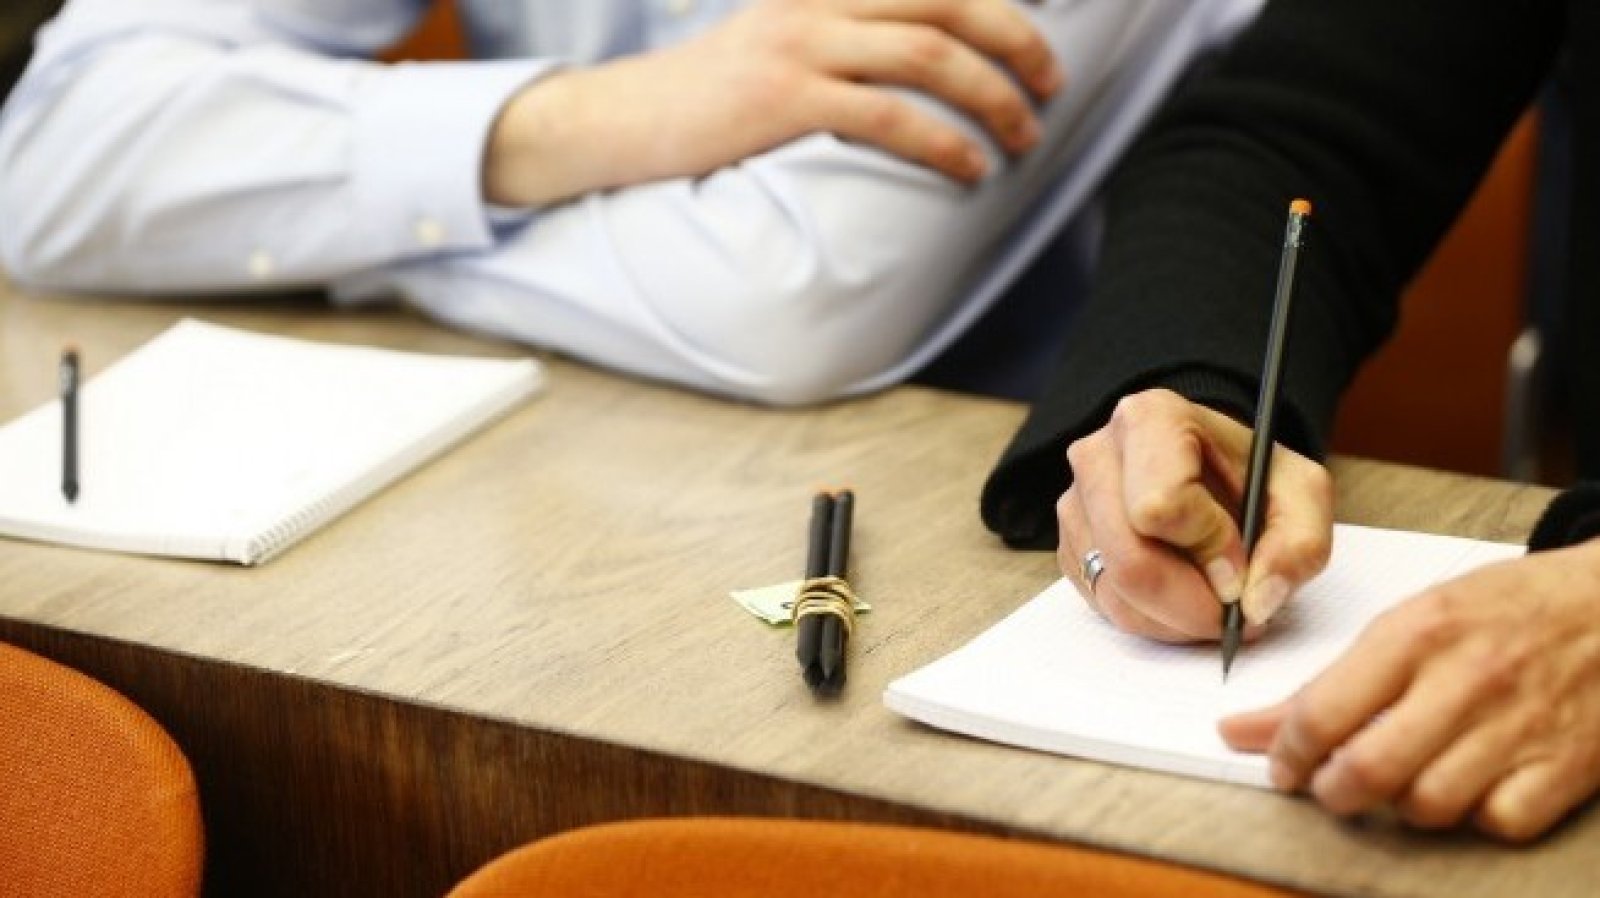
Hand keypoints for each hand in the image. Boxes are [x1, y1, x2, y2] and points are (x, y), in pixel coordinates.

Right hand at [485, 0, 1062, 205]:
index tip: (1037, 34)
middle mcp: (817, 1)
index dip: (993, 1)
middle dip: (1016, 40)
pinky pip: (889, 113)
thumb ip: (836, 39)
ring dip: (994, 96)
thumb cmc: (702, 99)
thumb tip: (902, 64)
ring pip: (931, 55)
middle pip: (947, 3)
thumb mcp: (773, 46)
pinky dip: (944, 141)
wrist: (620, 121)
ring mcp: (801, 45)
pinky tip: (971, 167)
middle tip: (1052, 82)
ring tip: (1023, 134)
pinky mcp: (786, 99)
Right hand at [1056, 389, 1332, 640]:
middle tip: (1231, 611)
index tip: (1241, 561)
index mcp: (1150, 419)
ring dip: (1175, 619)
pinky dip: (1151, 620)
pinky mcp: (1068, 546)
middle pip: (1130, 560)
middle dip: (1191, 603)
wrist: (1212, 472)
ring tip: (1212, 605)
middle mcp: (1096, 455)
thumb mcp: (1302, 494)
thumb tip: (1254, 601)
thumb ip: (1298, 546)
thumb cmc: (1252, 476)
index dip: (1209, 548)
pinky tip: (1181, 600)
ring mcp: (1074, 503)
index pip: (1161, 505)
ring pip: (1116, 591)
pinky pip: (1103, 605)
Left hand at [1221, 540, 1599, 840]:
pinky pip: (1498, 822)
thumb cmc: (1506, 608)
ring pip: (1428, 805)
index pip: (1322, 713)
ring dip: (1401, 806)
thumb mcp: (1411, 621)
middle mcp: (1466, 679)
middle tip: (1329, 787)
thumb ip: (1330, 681)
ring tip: (1401, 781)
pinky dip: (1475, 817)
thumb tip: (1244, 730)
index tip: (1280, 764)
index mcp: (1416, 633)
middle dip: (1332, 792)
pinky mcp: (1567, 765)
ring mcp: (1520, 725)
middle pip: (1369, 771)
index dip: (1286, 753)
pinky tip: (1469, 788)